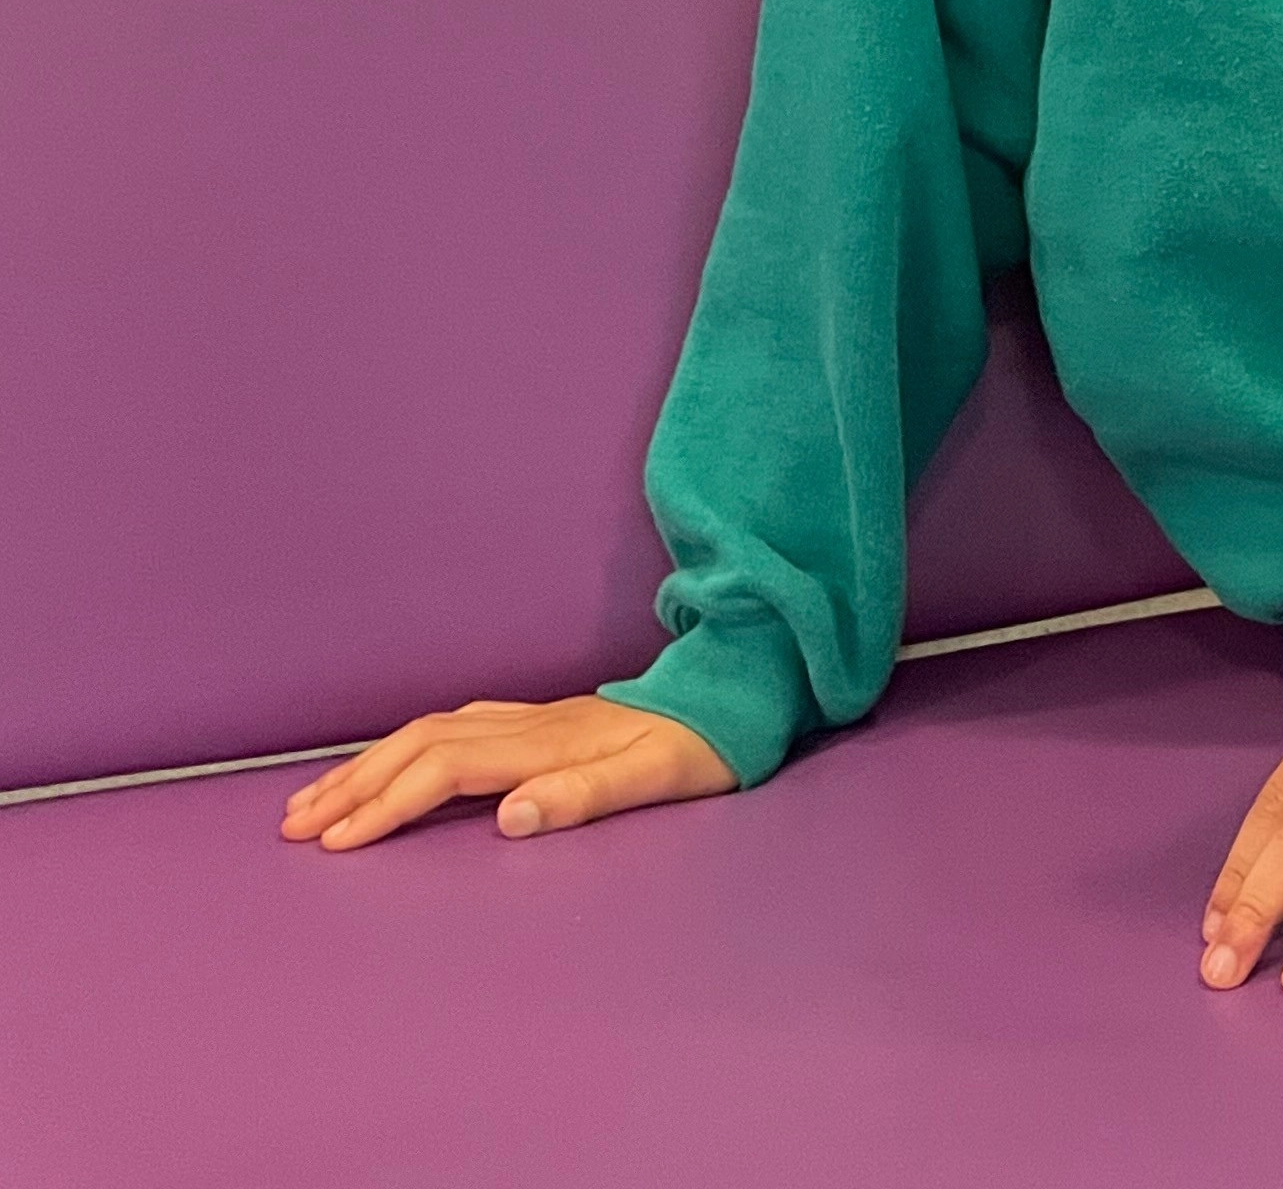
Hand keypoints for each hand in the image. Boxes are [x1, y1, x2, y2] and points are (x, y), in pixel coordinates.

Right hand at [279, 693, 731, 849]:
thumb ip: (587, 796)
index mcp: (548, 745)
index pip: (446, 771)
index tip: (336, 842)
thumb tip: (509, 815)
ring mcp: (530, 718)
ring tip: (313, 801)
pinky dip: (404, 747)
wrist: (734, 696)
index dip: (388, 804)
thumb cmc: (701, 748)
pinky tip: (387, 762)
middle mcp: (528, 725)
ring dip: (368, 764)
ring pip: (428, 732)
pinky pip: (450, 726)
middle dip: (353, 785)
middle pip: (420, 746)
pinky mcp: (537, 720)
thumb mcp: (659, 779)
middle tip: (293, 828)